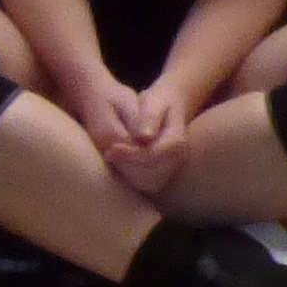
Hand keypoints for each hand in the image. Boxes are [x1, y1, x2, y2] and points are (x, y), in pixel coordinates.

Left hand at [92, 74, 192, 195]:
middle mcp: (178, 159)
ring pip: (149, 183)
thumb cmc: (157, 102)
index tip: (112, 148)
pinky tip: (117, 163)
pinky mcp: (161, 174)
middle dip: (128, 165)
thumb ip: (149, 117)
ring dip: (127, 174)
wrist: (166, 109)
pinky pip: (145, 184)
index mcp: (177, 141)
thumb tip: (143, 136)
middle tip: (108, 153)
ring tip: (111, 157)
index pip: (155, 155)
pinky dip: (129, 178)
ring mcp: (171, 169)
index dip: (132, 154)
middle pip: (152, 173)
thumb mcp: (153, 102)